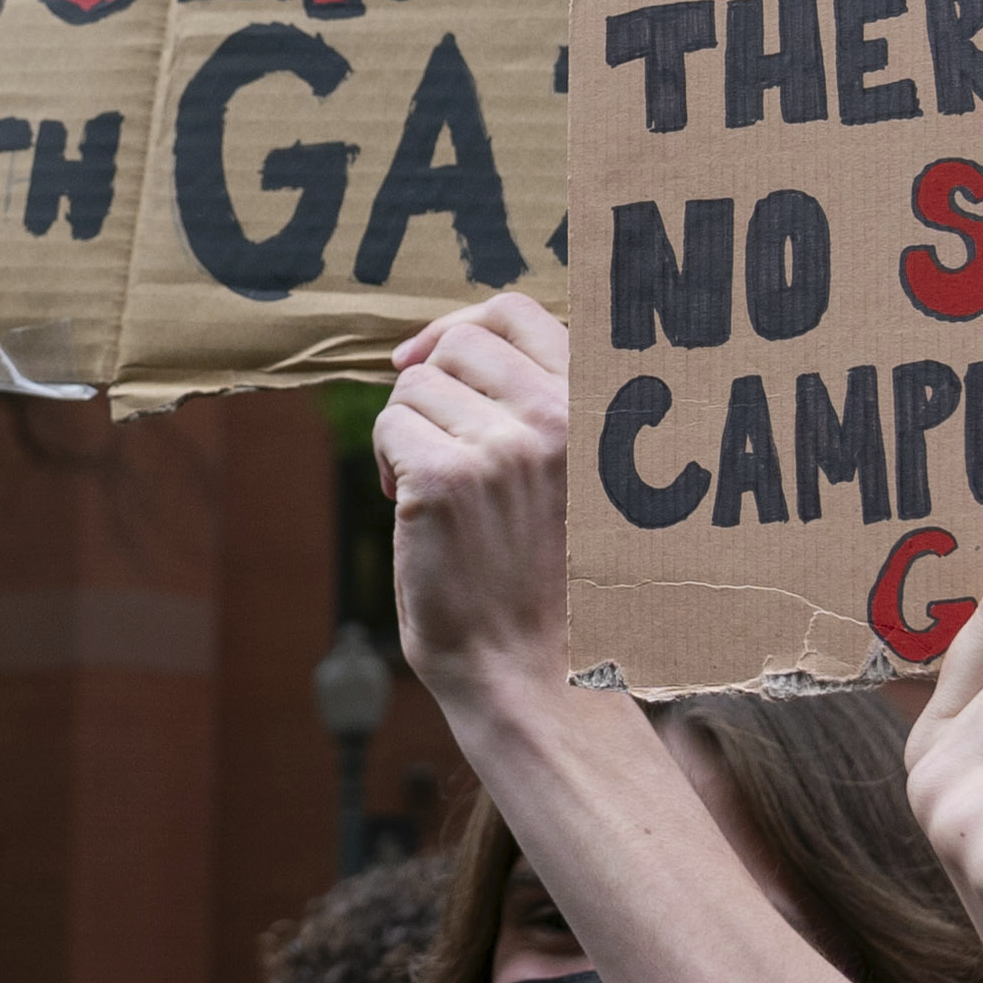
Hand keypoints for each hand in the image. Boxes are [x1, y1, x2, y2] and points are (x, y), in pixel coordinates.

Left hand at [369, 293, 568, 713]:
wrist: (531, 670)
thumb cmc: (544, 576)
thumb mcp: (573, 472)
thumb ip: (538, 405)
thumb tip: (445, 341)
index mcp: (595, 408)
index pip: (517, 312)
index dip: (462, 326)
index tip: (430, 360)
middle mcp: (557, 417)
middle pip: (458, 343)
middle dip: (430, 387)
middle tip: (436, 446)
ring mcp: (501, 448)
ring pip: (415, 387)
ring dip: (409, 433)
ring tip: (437, 493)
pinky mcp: (445, 481)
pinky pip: (389, 429)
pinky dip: (387, 465)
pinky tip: (413, 511)